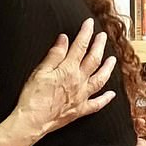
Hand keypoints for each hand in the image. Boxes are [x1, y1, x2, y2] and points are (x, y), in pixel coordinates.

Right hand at [15, 18, 115, 139]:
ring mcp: (82, 96)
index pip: (80, 46)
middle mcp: (79, 81)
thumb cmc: (33, 97)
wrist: (33, 121)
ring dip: (108, 68)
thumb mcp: (40, 71)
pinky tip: (111, 94)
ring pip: (100, 79)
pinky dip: (106, 99)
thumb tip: (64, 39)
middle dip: (99, 46)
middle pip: (93, 60)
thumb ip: (54, 55)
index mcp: (68, 70)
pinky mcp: (80, 110)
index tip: (89, 24)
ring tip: (112, 60)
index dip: (86, 33)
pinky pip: (97, 104)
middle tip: (103, 37)